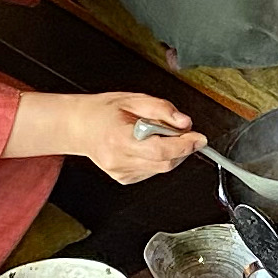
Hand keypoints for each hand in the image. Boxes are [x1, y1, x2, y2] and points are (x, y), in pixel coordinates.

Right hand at [10, 91, 207, 182]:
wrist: (78, 126)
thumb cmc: (102, 111)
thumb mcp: (133, 99)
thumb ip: (162, 109)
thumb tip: (185, 123)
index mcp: (119, 138)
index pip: (160, 150)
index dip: (184, 145)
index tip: (199, 138)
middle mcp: (119, 159)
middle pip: (165, 163)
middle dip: (182, 148)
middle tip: (184, 133)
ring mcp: (121, 172)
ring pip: (161, 169)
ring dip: (170, 153)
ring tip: (157, 135)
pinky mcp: (124, 179)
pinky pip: (152, 172)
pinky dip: (158, 159)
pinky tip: (146, 146)